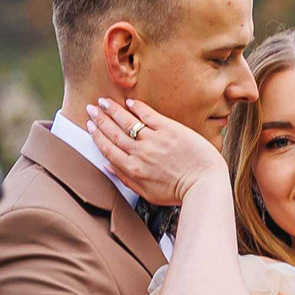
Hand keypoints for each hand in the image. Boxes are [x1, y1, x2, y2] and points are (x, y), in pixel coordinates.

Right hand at [87, 96, 227, 203]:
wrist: (203, 185)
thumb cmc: (178, 192)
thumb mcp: (147, 194)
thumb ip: (126, 180)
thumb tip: (108, 167)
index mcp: (133, 169)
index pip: (109, 149)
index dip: (97, 136)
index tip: (90, 126)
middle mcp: (140, 153)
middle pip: (114, 133)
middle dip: (100, 119)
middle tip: (91, 108)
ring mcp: (154, 140)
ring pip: (126, 121)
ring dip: (113, 110)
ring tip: (103, 101)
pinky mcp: (169, 129)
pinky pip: (148, 114)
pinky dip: (137, 107)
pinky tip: (129, 102)